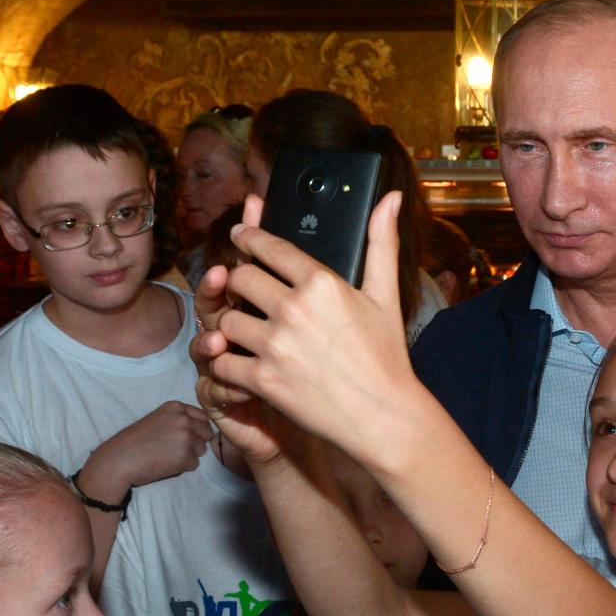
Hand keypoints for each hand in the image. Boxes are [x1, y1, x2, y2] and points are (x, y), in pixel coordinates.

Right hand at [86, 400, 213, 496]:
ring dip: (189, 455)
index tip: (182, 437)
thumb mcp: (158, 419)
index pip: (203, 417)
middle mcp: (184, 419)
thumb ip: (178, 420)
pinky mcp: (185, 456)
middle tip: (175, 449)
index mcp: (176, 407)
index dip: (196, 429)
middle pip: (207, 433)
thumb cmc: (135, 441)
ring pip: (202, 450)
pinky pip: (194, 464)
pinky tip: (166, 464)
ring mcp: (186, 437)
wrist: (120, 459)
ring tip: (167, 456)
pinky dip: (183, 467)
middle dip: (196, 442)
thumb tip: (200, 431)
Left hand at [207, 191, 417, 465]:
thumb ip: (382, 243)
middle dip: (236, 281)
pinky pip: (224, 360)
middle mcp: (294, 308)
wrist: (382, 416)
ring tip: (239, 329)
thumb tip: (391, 199)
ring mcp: (275, 345)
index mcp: (321, 282)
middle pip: (240, 278)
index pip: (270, 247)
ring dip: (230, 323)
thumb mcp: (386, 295)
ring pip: (227, 319)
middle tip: (238, 288)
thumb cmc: (386, 357)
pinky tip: (239, 361)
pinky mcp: (263, 379)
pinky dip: (227, 361)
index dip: (249, 237)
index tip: (239, 234)